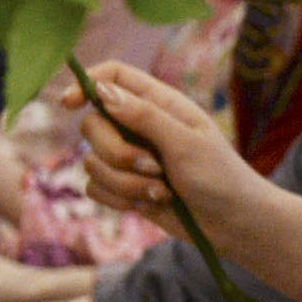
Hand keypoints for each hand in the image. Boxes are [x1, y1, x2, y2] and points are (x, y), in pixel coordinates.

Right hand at [66, 62, 267, 240]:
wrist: (232, 224)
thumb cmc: (220, 177)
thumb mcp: (186, 142)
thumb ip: (144, 116)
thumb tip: (102, 92)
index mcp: (160, 104)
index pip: (113, 77)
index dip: (86, 83)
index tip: (68, 103)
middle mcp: (140, 127)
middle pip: (93, 124)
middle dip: (116, 152)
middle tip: (153, 167)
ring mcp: (130, 158)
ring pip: (93, 162)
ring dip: (126, 183)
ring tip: (162, 191)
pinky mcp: (125, 187)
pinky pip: (96, 188)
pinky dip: (121, 200)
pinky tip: (152, 204)